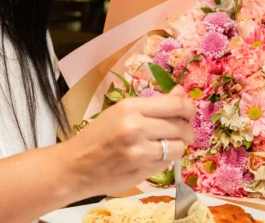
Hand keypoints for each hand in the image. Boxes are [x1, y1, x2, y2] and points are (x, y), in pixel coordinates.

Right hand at [65, 85, 195, 196]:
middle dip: (186, 129)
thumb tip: (182, 93)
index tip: (188, 112)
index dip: (188, 108)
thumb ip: (153, 104)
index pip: (175, 105)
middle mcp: (136, 128)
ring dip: (177, 146)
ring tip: (165, 144)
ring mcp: (140, 152)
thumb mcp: (121, 112)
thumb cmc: (98, 135)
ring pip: (179, 147)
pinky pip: (168, 163)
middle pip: (181, 127)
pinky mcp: (142, 172)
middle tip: (178, 130)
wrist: (76, 165)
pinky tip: (152, 156)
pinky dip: (165, 159)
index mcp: (129, 108)